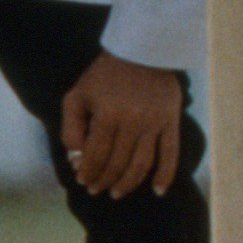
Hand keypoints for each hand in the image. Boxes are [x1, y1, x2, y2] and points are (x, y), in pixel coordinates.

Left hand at [59, 51, 186, 199]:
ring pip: (141, 164)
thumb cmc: (105, 74)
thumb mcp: (77, 95)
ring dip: (128, 184)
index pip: (96, 156)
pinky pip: (171, 154)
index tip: (82, 181)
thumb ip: (71, 128)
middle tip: (96, 189)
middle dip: (104, 181)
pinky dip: (165, 175)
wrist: (142, 49)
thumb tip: (76, 159)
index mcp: (108, 115)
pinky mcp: (171, 121)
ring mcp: (155, 123)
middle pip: (117, 163)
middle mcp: (133, 122)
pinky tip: (157, 191)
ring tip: (117, 193)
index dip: (88, 172)